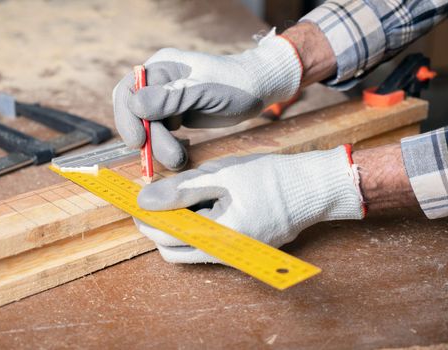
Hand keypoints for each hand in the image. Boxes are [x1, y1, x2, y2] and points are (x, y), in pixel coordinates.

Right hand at [112, 29, 301, 170]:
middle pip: (136, 113)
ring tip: (179, 159)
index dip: (127, 118)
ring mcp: (166, 99)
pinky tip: (182, 150)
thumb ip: (170, 97)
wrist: (257, 90)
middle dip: (150, 139)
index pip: (128, 91)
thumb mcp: (204, 90)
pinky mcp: (176, 114)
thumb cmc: (235, 84)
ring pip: (149, 127)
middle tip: (170, 158)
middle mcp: (159, 82)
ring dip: (160, 146)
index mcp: (161, 67)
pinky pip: (161, 132)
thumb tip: (135, 105)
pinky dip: (167, 144)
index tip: (139, 141)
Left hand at [135, 146, 364, 263]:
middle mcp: (225, 255)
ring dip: (176, 227)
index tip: (135, 200)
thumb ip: (179, 190)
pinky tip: (198, 203)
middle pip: (174, 249)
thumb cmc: (269, 178)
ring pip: (190, 248)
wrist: (311, 187)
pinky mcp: (242, 250)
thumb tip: (144, 201)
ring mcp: (235, 255)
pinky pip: (208, 244)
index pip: (166, 238)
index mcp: (218, 237)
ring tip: (177, 197)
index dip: (146, 219)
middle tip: (154, 199)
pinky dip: (195, 227)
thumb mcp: (220, 176)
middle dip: (157, 226)